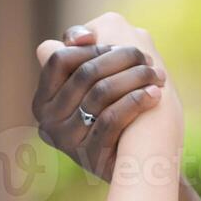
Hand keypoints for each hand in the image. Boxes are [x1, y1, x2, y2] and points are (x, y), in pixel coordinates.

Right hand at [32, 12, 179, 180]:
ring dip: (135, 77)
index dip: (92, 48)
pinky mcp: (88, 157)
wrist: (140, 164)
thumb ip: (84, 53)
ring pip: (100, 93)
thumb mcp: (95, 82)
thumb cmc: (118, 113)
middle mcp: (47, 122)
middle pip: (85, 73)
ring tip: (157, 75)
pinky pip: (111, 120)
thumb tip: (85, 35)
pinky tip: (155, 94)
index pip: (59, 59)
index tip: (121, 44)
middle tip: (148, 57)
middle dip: (121, 58)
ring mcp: (66, 141)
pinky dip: (136, 101)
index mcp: (43, 100)